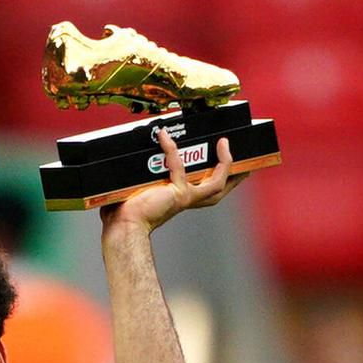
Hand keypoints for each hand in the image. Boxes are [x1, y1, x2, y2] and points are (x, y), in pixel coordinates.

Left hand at [101, 130, 246, 234]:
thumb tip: (138, 150)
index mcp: (178, 200)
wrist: (122, 227)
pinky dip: (172, 150)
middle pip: (219, 189)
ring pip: (216, 184)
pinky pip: (180, 167)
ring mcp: (184, 199)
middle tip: (240, 154)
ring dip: (224, 164)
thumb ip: (142, 171)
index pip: (205, 190)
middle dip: (233, 173)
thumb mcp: (138, 187)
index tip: (226, 161)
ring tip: (224, 143)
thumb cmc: (124, 212)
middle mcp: (185, 201)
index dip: (219, 177)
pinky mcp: (178, 195)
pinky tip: (164, 136)